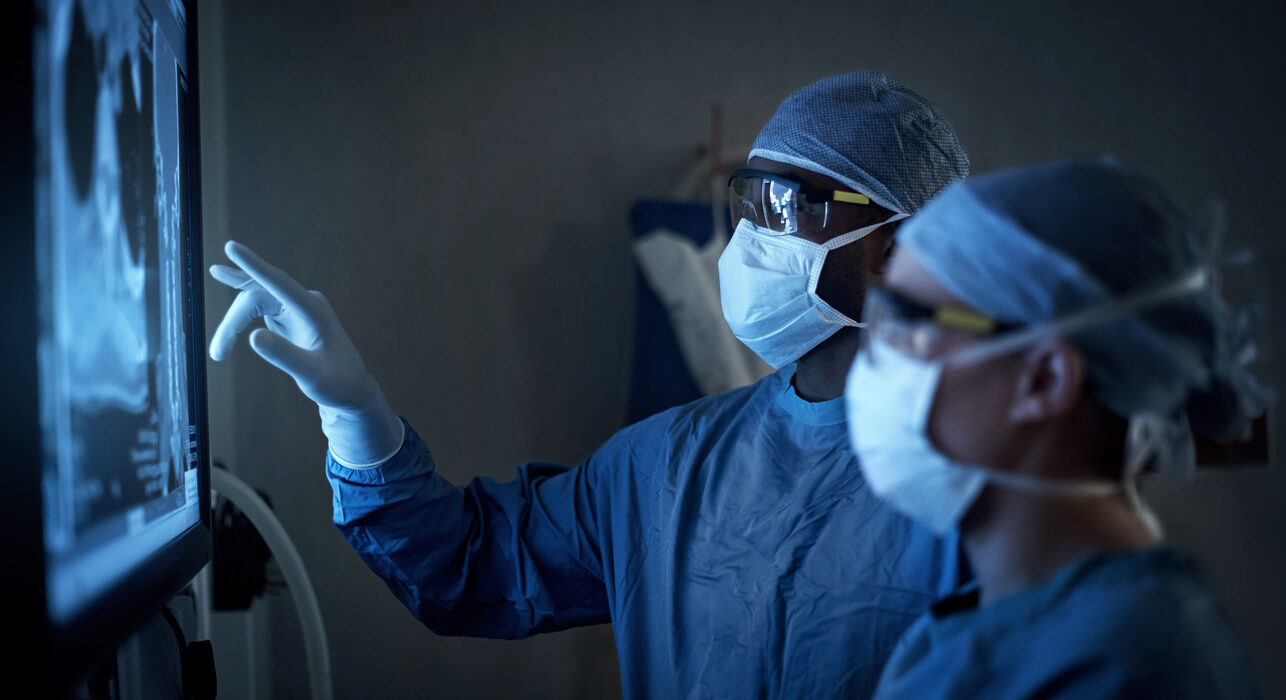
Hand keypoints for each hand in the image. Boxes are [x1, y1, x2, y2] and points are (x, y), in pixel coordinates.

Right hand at [209, 241, 402, 465]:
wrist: (352, 390)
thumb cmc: (337, 384)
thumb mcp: (311, 376)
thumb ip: (284, 356)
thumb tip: (252, 337)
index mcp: (313, 312)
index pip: (278, 282)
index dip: (253, 265)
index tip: (230, 246)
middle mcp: (305, 303)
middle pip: (257, 297)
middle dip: (233, 322)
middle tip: (217, 354)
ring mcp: (297, 307)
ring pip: (254, 302)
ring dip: (234, 324)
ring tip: (218, 353)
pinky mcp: (290, 315)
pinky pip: (259, 307)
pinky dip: (241, 318)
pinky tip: (225, 292)